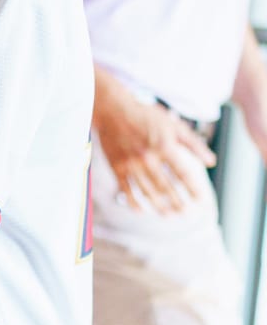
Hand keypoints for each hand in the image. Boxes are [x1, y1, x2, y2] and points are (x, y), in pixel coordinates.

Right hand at [96, 80, 213, 214]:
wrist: (112, 109)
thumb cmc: (145, 115)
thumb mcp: (174, 125)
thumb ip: (193, 144)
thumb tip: (211, 161)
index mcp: (164, 147)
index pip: (183, 173)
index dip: (193, 188)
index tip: (201, 199)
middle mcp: (148, 158)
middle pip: (166, 186)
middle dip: (178, 202)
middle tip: (186, 213)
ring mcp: (131, 164)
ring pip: (147, 190)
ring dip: (159, 205)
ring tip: (168, 215)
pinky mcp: (117, 166)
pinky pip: (126, 188)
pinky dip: (133, 201)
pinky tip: (141, 210)